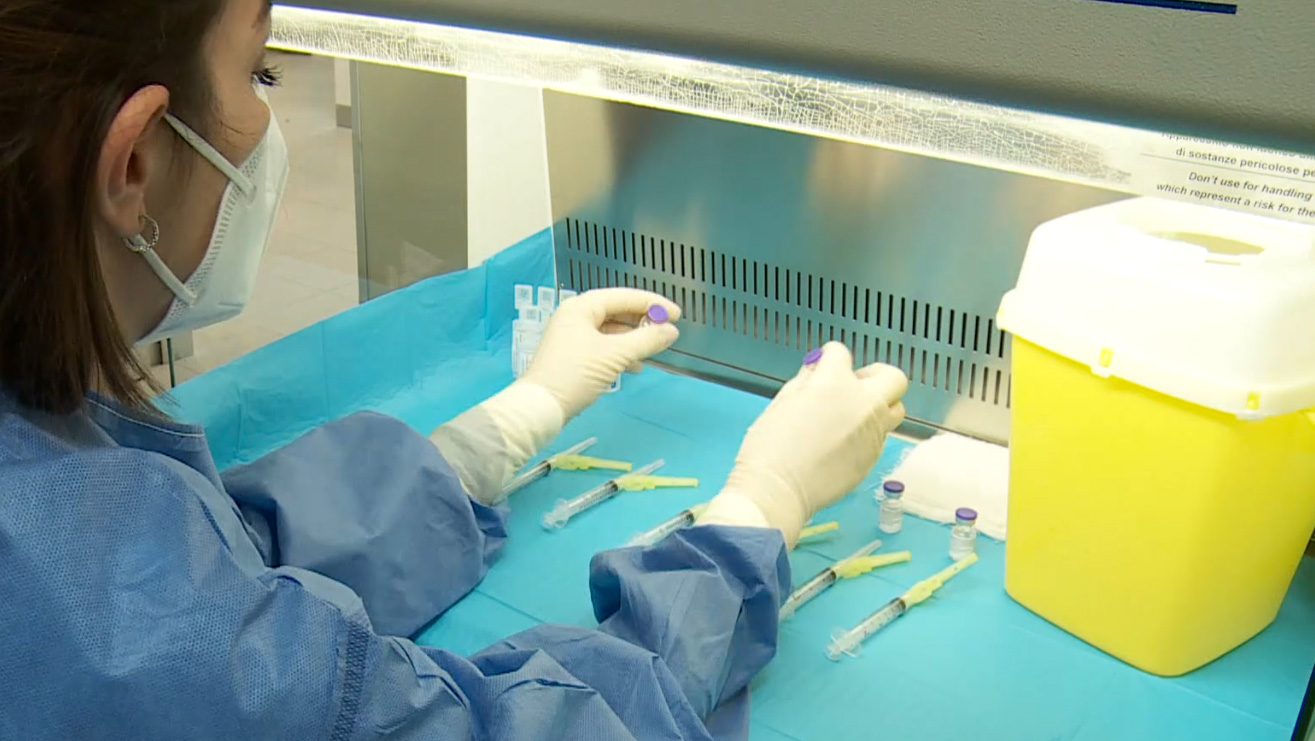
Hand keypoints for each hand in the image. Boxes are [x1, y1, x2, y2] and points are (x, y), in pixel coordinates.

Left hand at [524, 288, 680, 418]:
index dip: (652, 303)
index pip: (623, 296)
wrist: (541, 407)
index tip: (676, 313)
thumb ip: (646, 340)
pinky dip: (621, 353)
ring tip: (653, 350)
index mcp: (581, 307)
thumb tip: (671, 331)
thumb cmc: (574, 374)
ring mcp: (573, 337)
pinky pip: (604, 347)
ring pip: (611, 331)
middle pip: (617, 311)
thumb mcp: (615, 355)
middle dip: (643, 321)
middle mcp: (576, 317)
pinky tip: (634, 366)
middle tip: (666, 330)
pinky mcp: (574, 356)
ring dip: (634, 339)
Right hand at [698, 343, 907, 546]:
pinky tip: (842, 443)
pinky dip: (866, 434)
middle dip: (876, 376)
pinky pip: (880, 437)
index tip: (823, 365)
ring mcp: (872, 431)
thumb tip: (816, 370)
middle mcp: (862, 403)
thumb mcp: (781, 402)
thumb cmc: (771, 448)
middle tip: (857, 384)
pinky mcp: (873, 456)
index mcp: (834, 383)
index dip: (828, 358)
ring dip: (878, 406)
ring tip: (853, 416)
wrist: (779, 488)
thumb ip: (805, 381)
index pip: (841, 353)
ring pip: (894, 410)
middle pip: (893, 377)